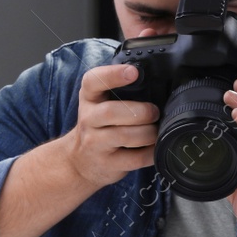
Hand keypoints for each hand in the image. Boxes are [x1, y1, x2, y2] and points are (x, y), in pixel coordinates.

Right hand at [64, 64, 158, 189]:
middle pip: (111, 112)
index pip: (93, 81)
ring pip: (124, 136)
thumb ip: (120, 92)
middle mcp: (88, 119)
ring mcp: (95, 144)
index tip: (134, 72)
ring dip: (148, 132)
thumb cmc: (98, 127)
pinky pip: (135, 159)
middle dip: (140, 111)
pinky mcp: (107, 164)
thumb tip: (156, 82)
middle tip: (154, 112)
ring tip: (155, 130)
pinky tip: (155, 147)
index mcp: (89, 98)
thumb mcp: (99, 104)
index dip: (113, 74)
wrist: (79, 162)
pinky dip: (151, 152)